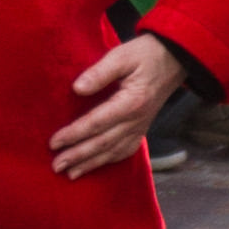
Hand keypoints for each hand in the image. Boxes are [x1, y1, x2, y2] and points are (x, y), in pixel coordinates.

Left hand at [51, 34, 186, 178]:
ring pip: (113, 151)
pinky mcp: (142, 129)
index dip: (74, 134)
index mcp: (130, 102)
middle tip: (56, 166)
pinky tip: (96, 166)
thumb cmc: (146, 55)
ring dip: (91, 164)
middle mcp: (136, 120)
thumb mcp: (122, 55)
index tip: (54, 142)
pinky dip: (109, 161)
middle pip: (103, 143)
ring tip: (71, 174)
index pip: (96, 123)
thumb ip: (100, 73)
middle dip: (78, 156)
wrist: (175, 60)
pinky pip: (125, 150)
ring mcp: (140, 127)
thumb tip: (77, 88)